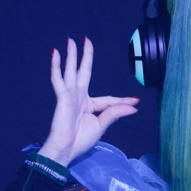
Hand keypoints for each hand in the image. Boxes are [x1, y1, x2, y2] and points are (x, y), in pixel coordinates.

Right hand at [38, 38, 138, 165]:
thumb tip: (134, 106)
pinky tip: (55, 53)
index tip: (135, 101)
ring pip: (71, 70)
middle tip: (87, 40)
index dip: (121, 100)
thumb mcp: (102, 125)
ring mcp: (69, 95)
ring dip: (71, 55)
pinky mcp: (62, 97)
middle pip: (84, 72)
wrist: (66, 150)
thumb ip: (115, 112)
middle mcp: (78, 97)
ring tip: (71, 40)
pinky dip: (56, 66)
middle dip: (86, 56)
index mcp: (88, 106)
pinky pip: (58, 78)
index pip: (107, 98)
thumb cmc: (80, 141)